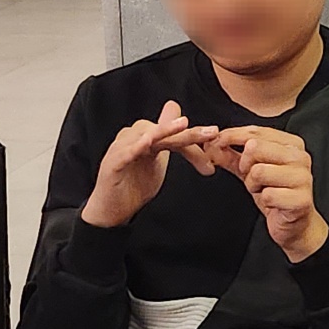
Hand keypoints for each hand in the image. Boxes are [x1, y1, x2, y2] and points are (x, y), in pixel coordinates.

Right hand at [81, 101, 218, 228]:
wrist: (112, 210)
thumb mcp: (159, 160)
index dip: (195, 136)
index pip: (174, 132)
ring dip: (165, 131)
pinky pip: (124, 153)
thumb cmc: (134, 184)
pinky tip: (148, 142)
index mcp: (146, 137)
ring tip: (183, 127)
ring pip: (146, 136)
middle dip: (189, 133)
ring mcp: (121, 150)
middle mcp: (133, 138)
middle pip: (163, 131)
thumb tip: (182, 117)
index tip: (216, 139)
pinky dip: (135, 146)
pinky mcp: (111, 164)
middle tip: (211, 133)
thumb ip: (171, 141)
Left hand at [209, 125, 328, 262]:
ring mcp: (303, 177)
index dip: (231, 136)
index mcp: (291, 144)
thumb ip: (231, 156)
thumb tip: (211, 145)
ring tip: (263, 191)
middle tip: (252, 178)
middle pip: (255, 148)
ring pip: (258, 171)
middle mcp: (300, 157)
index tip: (216, 143)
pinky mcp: (301, 199)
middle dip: (244, 165)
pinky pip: (267, 195)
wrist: (295, 224)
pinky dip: (264, 200)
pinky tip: (273, 203)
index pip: (255, 132)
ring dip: (253, 185)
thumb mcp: (251, 171)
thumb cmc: (276, 194)